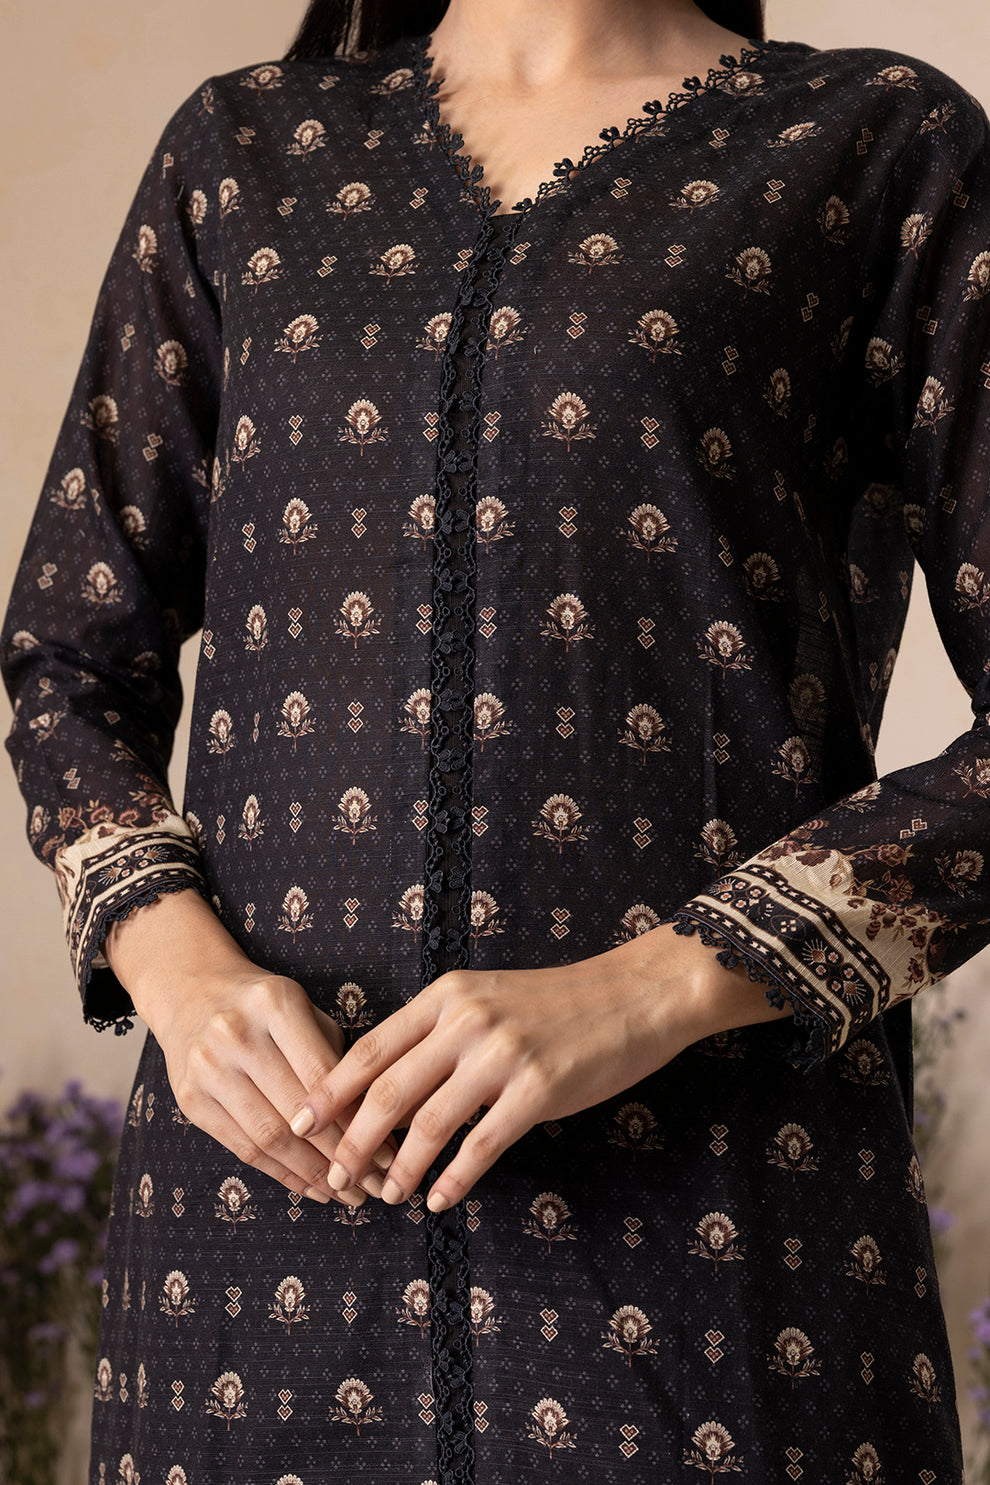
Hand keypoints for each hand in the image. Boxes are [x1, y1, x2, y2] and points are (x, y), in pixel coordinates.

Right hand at [103, 887, 397, 1207]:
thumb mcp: (303, 1008)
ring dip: (315, 1175)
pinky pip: (244, 1149)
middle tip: (378, 1183)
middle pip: (298, 1110)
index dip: (359, 1118)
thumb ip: (337, 1055)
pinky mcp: (190, 1101)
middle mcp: (237, 1034)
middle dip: (343, 1155)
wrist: (191, 992)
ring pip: (271, 1137)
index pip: (323, 1073)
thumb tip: (382, 1119)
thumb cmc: (265, 1006)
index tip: (391, 1150)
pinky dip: (283, 1175)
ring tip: (349, 1194)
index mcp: (275, 1003)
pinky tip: (312, 1188)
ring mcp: (208, 1069)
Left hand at [288, 922, 792, 1211]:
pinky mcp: (537, 1088)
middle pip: (386, 1091)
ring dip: (399, 1169)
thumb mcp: (488, 997)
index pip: (369, 1047)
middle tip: (333, 1179)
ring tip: (384, 1196)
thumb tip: (387, 1085)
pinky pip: (481, 1145)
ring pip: (427, 1124)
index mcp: (445, 994)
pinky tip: (440, 1199)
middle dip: (350, 1142)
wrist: (634, 995)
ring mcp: (501, 1053)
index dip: (329, 1091)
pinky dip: (453, 1179)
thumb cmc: (558, 1003)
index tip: (299, 1124)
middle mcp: (465, 1019)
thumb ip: (440, 1031)